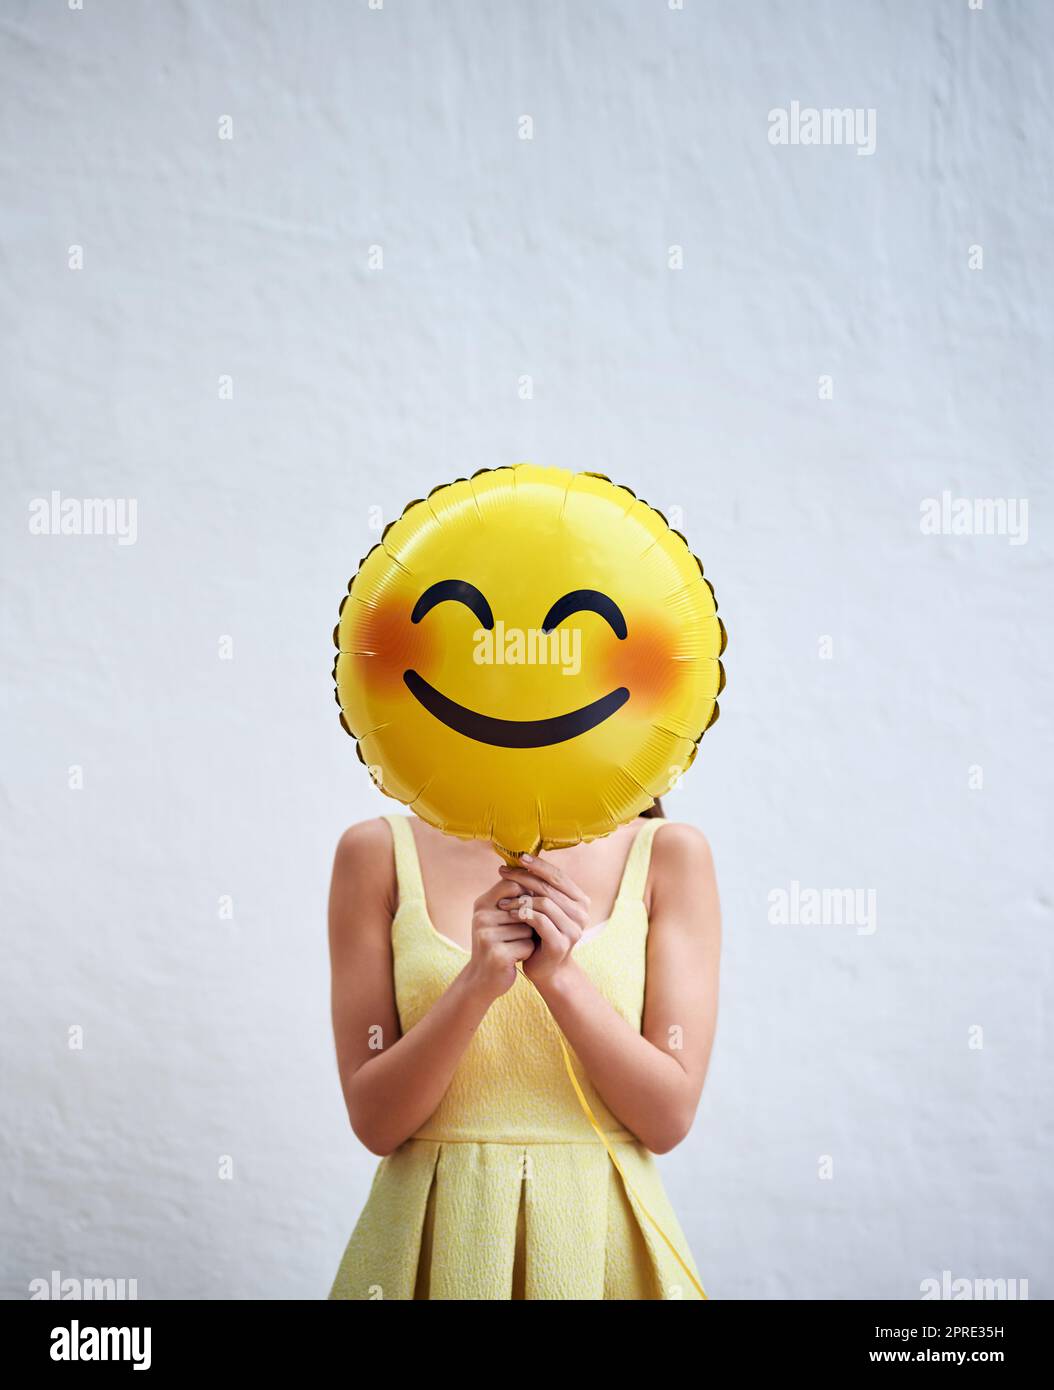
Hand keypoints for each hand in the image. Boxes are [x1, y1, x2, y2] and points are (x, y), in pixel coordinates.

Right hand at [461, 881, 537, 1001]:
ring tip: (512, 947)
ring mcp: (488, 936)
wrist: (482, 979)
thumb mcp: (497, 917)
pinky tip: (514, 958)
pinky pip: (528, 945)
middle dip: (528, 924)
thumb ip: (513, 899)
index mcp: (481, 904)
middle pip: (525, 910)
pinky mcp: (497, 954)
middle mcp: (481, 918)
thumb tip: (538, 882)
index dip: (526, 896)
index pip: (513, 885)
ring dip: (527, 939)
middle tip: (513, 936)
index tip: (525, 910)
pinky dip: (527, 952)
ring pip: (529, 929)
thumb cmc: (496, 943)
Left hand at [497, 853, 590, 988]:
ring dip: (519, 899)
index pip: (558, 875)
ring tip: (502, 900)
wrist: (545, 969)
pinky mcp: (561, 943)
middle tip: (503, 872)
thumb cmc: (541, 934)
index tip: (518, 857)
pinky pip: (539, 920)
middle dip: (524, 877)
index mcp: (580, 900)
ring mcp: (574, 929)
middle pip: (549, 887)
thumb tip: (522, 859)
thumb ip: (540, 888)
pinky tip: (509, 914)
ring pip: (544, 902)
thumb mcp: (543, 908)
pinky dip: (522, 914)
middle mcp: (582, 913)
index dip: (538, 865)